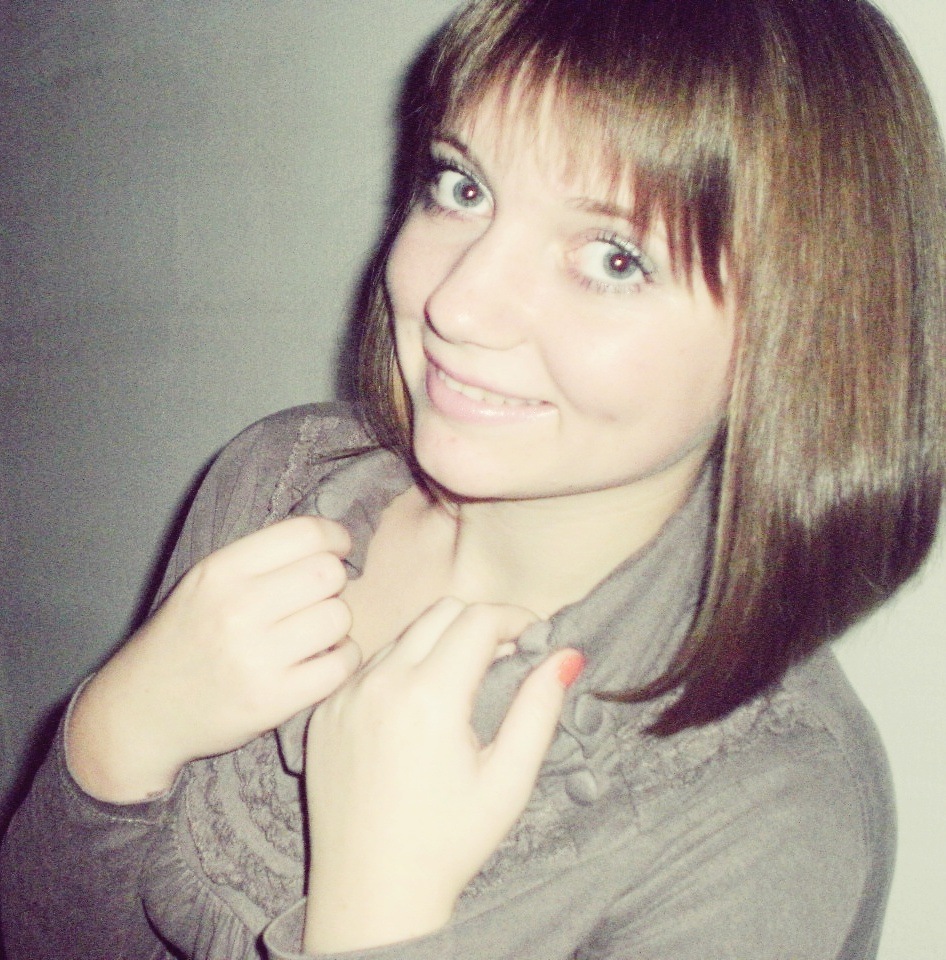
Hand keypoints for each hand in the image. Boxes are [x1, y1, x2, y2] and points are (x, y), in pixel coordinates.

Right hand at [68, 516, 361, 801]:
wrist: (142, 712)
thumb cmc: (185, 639)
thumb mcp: (204, 582)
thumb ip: (259, 559)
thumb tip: (331, 541)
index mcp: (221, 571)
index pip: (305, 533)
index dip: (335, 537)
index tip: (339, 549)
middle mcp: (238, 609)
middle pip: (329, 573)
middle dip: (334, 583)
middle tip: (318, 599)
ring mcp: (256, 657)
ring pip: (339, 617)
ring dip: (337, 624)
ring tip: (316, 632)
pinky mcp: (272, 700)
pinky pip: (342, 664)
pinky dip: (343, 659)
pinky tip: (323, 659)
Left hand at [303, 597, 583, 952]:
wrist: (369, 892)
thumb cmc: (447, 843)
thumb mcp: (508, 781)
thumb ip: (538, 709)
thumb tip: (566, 655)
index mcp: (429, 697)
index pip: (479, 619)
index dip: (516, 618)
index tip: (534, 637)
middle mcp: (380, 684)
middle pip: (441, 612)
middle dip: (480, 623)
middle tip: (503, 658)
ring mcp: (345, 696)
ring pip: (404, 635)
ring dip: (439, 644)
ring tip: (461, 687)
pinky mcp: (324, 712)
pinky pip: (369, 667)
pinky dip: (401, 670)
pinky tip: (416, 711)